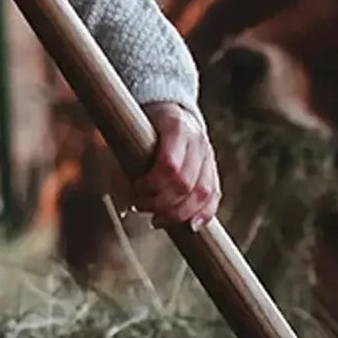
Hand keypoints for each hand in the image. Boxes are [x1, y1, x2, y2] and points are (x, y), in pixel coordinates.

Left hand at [123, 102, 221, 230]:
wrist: (169, 112)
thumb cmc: (142, 128)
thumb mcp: (129, 136)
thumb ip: (123, 166)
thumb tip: (124, 203)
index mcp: (177, 126)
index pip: (169, 164)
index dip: (151, 184)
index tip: (135, 190)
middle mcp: (198, 140)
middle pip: (186, 183)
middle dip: (161, 202)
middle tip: (141, 206)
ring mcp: (209, 156)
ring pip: (203, 194)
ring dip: (179, 213)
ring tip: (158, 219)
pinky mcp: (213, 170)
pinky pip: (214, 197)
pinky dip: (203, 215)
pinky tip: (189, 225)